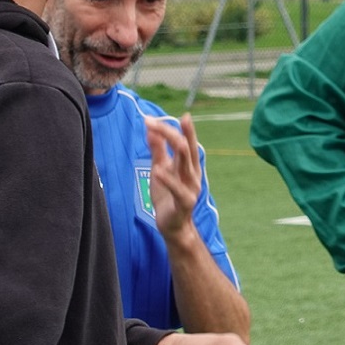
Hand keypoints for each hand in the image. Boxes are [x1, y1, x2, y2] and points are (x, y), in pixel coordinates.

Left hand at [145, 113, 200, 238]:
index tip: (154, 118)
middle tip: (154, 122)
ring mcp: (191, 187)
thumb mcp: (160, 169)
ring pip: (185, 163)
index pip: (185, 140)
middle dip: (172, 132)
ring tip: (159, 134)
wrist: (173, 226)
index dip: (173, 128)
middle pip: (185, 147)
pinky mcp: (185, 202)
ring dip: (172, 147)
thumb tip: (151, 129)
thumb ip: (157, 151)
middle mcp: (193, 172)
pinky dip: (168, 179)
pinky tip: (158, 171)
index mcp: (189, 164)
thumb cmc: (167, 197)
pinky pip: (177, 189)